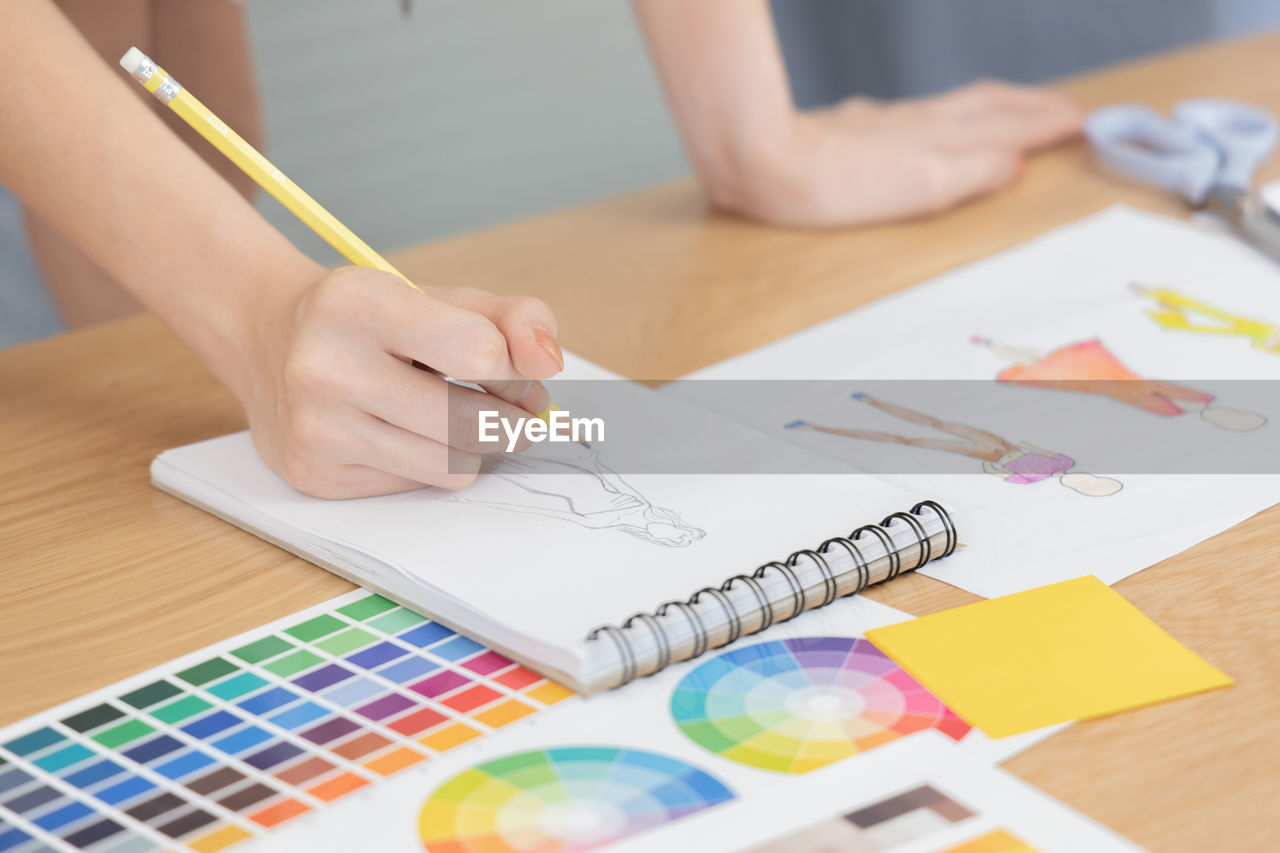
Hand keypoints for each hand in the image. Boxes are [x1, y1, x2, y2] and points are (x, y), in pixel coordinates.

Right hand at [231, 266, 563, 498]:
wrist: (267, 339)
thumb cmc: (372, 319)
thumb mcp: (441, 297)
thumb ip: (512, 319)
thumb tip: (550, 363)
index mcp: (358, 303)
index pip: (479, 352)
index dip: (514, 368)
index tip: (511, 369)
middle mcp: (325, 366)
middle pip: (472, 423)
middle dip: (509, 420)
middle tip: (510, 408)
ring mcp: (315, 427)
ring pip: (452, 465)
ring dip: (473, 447)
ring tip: (453, 417)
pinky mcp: (314, 475)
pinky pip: (417, 485)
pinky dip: (428, 463)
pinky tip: (402, 432)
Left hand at [709, 80, 1083, 226]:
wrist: (764, 162)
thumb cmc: (836, 185)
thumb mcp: (919, 188)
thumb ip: (971, 173)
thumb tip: (1015, 163)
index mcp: (939, 140)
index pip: (1007, 125)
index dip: (1046, 123)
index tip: (1084, 122)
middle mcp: (916, 124)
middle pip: (987, 106)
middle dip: (1030, 107)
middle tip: (1067, 110)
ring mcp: (884, 123)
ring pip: (954, 106)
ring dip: (993, 106)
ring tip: (1016, 109)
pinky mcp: (852, 127)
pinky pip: (917, 113)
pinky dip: (945, 114)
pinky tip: (929, 120)